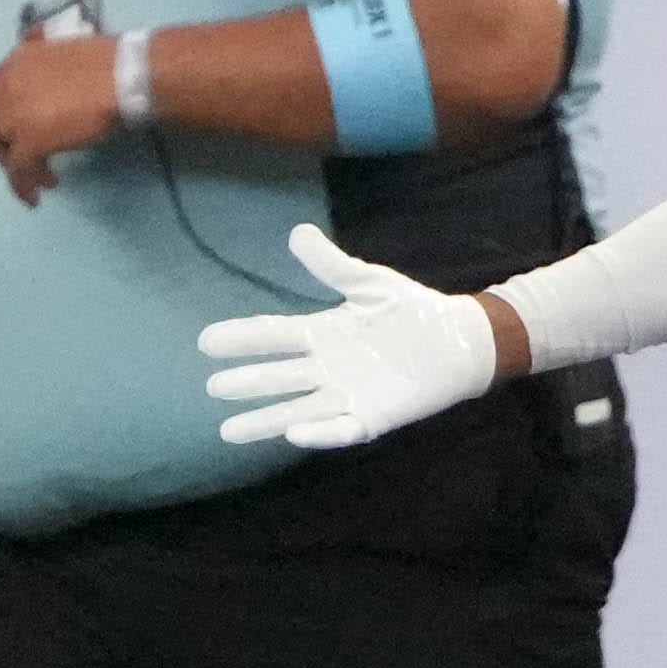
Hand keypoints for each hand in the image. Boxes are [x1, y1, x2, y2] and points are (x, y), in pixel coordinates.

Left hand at [0, 27, 123, 203]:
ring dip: (19, 166)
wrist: (124, 78)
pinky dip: (23, 186)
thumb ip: (48, 66)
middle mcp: (6, 88)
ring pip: (5, 149)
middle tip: (23, 162)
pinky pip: (19, 170)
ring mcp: (14, 116)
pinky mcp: (29, 141)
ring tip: (44, 179)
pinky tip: (35, 196)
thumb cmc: (111, 63)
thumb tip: (53, 81)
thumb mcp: (67, 51)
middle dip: (6, 145)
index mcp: (15, 63)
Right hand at [199, 224, 500, 450]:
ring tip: (229, 431)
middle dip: (248, 382)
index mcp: (324, 334)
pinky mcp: (373, 417)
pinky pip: (342, 429)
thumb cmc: (413, 311)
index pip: (275, 336)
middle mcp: (328, 368)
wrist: (459, 340)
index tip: (207, 341)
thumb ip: (333, 266)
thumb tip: (297, 232)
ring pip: (297, 410)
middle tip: (214, 387)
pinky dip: (319, 433)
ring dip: (265, 420)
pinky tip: (294, 434)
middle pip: (279, 377)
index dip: (242, 339)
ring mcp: (349, 395)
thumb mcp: (370, 283)